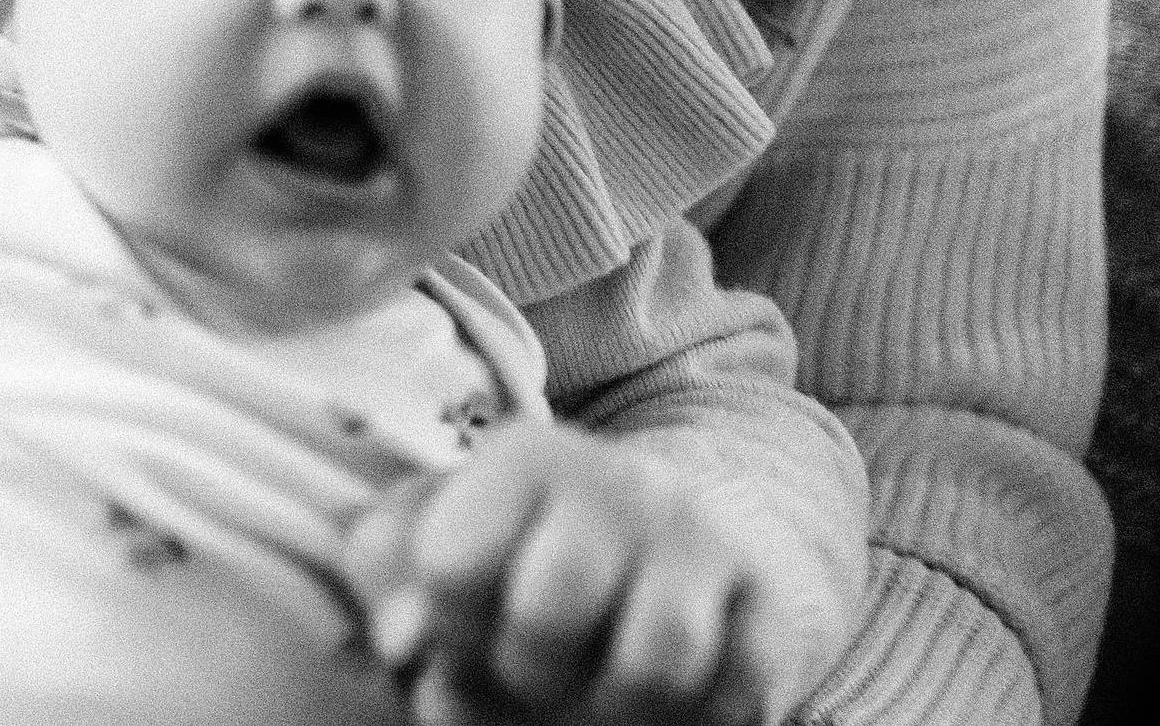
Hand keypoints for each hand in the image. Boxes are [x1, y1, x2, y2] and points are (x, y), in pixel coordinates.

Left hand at [346, 421, 847, 725]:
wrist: (658, 537)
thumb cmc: (519, 548)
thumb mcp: (439, 537)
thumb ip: (391, 573)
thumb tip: (402, 640)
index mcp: (524, 460)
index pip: (454, 560)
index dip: (445, 623)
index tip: (456, 627)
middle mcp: (620, 485)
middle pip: (555, 604)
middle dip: (526, 668)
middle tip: (527, 674)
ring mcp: (701, 544)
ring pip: (657, 660)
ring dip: (610, 707)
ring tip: (592, 697)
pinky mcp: (768, 606)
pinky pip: (738, 693)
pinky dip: (692, 720)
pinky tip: (658, 705)